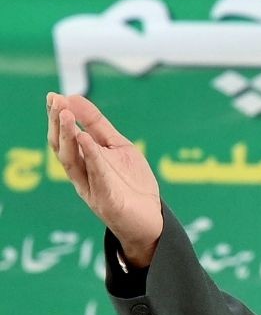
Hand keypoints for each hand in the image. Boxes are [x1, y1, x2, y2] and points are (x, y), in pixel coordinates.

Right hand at [47, 93, 162, 266]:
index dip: (58, 116)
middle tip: (55, 102)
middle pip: (62, 147)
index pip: (65, 136)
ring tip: (64, 114)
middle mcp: (82, 174)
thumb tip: (75, 98)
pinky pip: (96, 176)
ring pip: (71, 160)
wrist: (150, 219)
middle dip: (57, 123)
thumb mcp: (119, 147)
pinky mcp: (105, 199)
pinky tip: (86, 140)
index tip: (54, 95)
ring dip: (68, 136)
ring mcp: (91, 187)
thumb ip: (99, 126)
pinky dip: (90, 157)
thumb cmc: (132, 183)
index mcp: (83, 161)